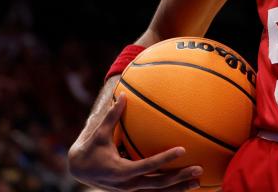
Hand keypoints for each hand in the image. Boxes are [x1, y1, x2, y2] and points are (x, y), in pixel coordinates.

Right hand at [68, 93, 202, 190]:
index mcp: (120, 171)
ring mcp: (131, 190)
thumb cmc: (90, 148)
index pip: (147, 165)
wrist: (79, 169)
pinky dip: (170, 190)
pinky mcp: (134, 191)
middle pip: (158, 183)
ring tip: (198, 182)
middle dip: (179, 177)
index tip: (182, 150)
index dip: (165, 159)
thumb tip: (124, 95)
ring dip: (178, 188)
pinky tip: (185, 185)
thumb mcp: (99, 134)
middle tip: (198, 169)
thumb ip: (112, 116)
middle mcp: (128, 185)